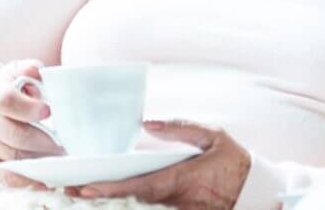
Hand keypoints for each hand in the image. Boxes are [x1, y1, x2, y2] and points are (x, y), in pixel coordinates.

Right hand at [0, 59, 62, 188]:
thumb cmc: (8, 82)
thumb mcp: (18, 69)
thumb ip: (30, 69)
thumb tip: (37, 71)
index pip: (6, 101)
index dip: (28, 108)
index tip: (49, 112)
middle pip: (13, 134)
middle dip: (43, 141)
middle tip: (66, 145)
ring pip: (10, 155)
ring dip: (38, 159)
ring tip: (60, 158)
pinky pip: (0, 173)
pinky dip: (22, 178)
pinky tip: (41, 177)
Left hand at [69, 119, 251, 209]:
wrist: (256, 190)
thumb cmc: (234, 160)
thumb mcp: (214, 136)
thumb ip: (181, 127)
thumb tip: (148, 122)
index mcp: (183, 178)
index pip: (141, 186)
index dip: (112, 189)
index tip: (86, 188)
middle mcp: (176, 200)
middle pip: (131, 204)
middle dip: (100, 199)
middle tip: (68, 193)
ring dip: (110, 205)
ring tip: (78, 196)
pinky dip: (130, 208)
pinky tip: (109, 202)